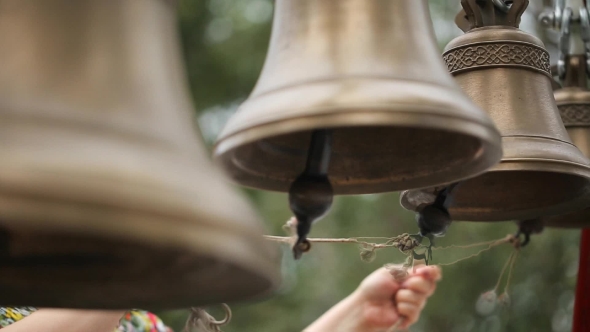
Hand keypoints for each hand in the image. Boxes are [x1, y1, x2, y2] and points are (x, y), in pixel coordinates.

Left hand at [304, 265, 440, 331]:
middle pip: (430, 285)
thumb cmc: (375, 286)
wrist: (365, 304)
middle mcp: (416, 289)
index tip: (425, 272)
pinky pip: (414, 311)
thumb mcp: (392, 272)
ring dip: (404, 296)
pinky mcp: (410, 317)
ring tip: (393, 298)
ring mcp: (414, 303)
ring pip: (421, 299)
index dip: (432, 272)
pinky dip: (403, 307)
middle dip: (415, 284)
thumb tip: (428, 269)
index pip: (431, 273)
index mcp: (412, 276)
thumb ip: (411, 270)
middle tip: (400, 285)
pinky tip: (395, 308)